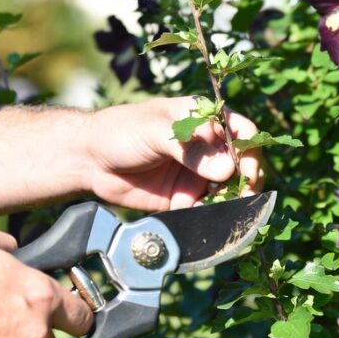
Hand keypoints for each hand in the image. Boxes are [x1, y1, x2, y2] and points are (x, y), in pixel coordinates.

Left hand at [86, 97, 263, 210]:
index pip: (241, 131)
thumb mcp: (154, 131)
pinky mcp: (184, 198)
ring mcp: (196, 174)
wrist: (88, 160)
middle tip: (241, 195)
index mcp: (202, 120)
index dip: (249, 150)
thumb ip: (189, 148)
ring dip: (230, 201)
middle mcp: (205, 148)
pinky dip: (209, 216)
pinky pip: (206, 209)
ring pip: (228, 190)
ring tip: (223, 209)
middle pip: (241, 164)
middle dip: (246, 181)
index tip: (246, 170)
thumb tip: (227, 169)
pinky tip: (200, 217)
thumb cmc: (120, 132)